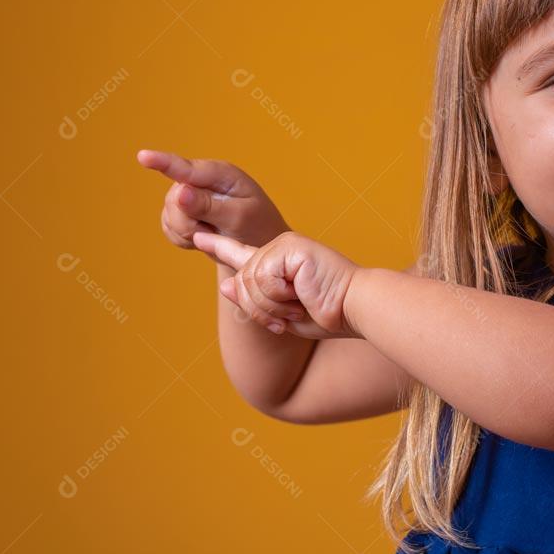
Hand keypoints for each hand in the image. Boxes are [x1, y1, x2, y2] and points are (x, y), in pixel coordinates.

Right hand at [136, 150, 289, 259]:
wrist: (256, 245)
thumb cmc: (257, 226)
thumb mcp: (240, 217)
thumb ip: (209, 206)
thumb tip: (180, 192)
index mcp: (221, 173)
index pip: (187, 168)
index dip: (163, 162)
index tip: (143, 156)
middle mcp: (201, 179)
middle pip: (174, 200)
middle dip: (190, 222)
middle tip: (215, 229)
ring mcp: (188, 194)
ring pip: (169, 215)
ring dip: (189, 232)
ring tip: (214, 232)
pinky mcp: (180, 212)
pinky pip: (169, 228)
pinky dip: (184, 239)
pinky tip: (203, 237)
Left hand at [192, 230, 362, 338]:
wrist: (355, 308)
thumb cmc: (327, 314)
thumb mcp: (281, 315)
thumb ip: (253, 301)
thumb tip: (226, 284)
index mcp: (277, 262)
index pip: (240, 254)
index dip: (217, 247)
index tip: (198, 238)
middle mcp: (278, 249)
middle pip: (240, 282)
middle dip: (261, 309)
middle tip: (291, 315)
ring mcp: (284, 245)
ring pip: (249, 282)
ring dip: (272, 306)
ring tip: (299, 305)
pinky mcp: (290, 247)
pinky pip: (263, 278)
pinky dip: (279, 296)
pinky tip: (301, 294)